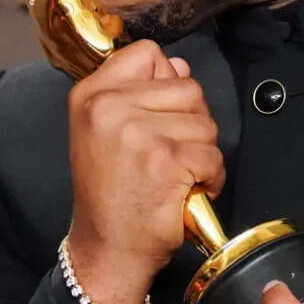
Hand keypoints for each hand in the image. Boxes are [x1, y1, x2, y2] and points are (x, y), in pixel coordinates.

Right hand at [66, 40, 223, 303]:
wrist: (107, 249)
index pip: (148, 53)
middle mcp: (108, 107)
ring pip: (205, 121)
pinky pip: (213, 154)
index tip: (155, 116)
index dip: (164, 82)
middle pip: (187, 86)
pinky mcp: (166, 159)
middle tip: (168, 155)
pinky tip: (185, 191)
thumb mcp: (104, 131)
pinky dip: (210, 177)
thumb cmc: (111, 194)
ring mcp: (137, 132)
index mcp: (90, 94)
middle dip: (191, 122)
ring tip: (175, 175)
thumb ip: (138, 92)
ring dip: (202, 152)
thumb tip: (178, 65)